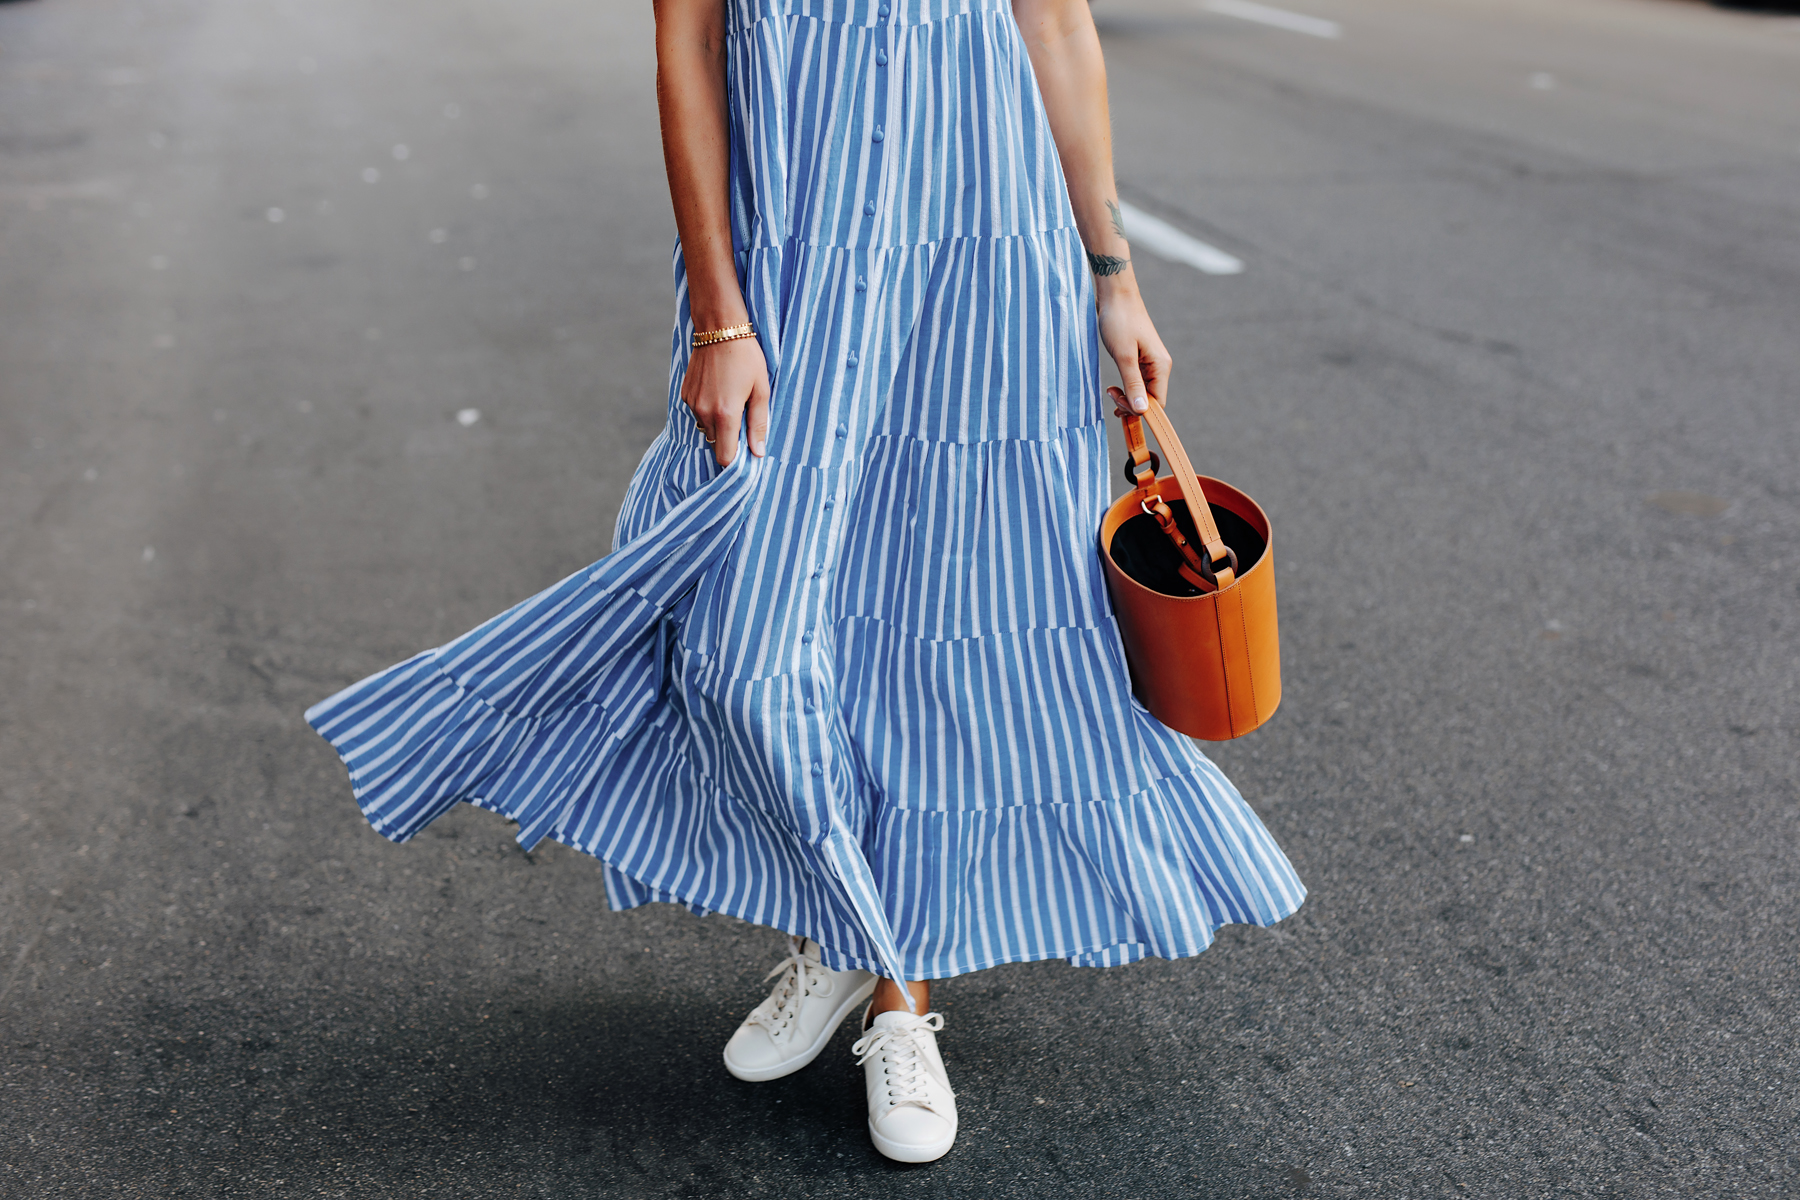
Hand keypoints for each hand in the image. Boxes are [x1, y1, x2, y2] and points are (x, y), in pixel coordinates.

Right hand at [682, 335, 770, 467]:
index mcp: (725, 414)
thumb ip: (758, 424)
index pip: (725, 457)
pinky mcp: (685, 394)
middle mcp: (704, 412)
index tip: (747, 449)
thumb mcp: (761, 390)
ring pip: (706, 428)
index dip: (736, 458)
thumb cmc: (747, 357)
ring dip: (718, 422)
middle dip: (729, 437)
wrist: (720, 328)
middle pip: (716, 443)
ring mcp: (692, 403)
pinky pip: (697, 412)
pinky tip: (719, 390)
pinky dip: (708, 408)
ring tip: (731, 398)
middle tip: (743, 416)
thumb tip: (757, 453)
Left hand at [1095, 275, 1170, 413]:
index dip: (1139, 410)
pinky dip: (1125, 388)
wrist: (1115, 295)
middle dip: (1130, 403)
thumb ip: (1133, 384)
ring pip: (1141, 392)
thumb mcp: (1124, 356)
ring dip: (1126, 396)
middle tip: (1111, 394)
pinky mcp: (1139, 359)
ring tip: (1110, 391)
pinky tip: (1114, 387)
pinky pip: (1136, 382)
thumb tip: (1142, 411)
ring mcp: (1150, 363)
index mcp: (1161, 366)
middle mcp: (1159, 366)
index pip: (1157, 403)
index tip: (1117, 408)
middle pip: (1149, 399)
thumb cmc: (1119, 321)